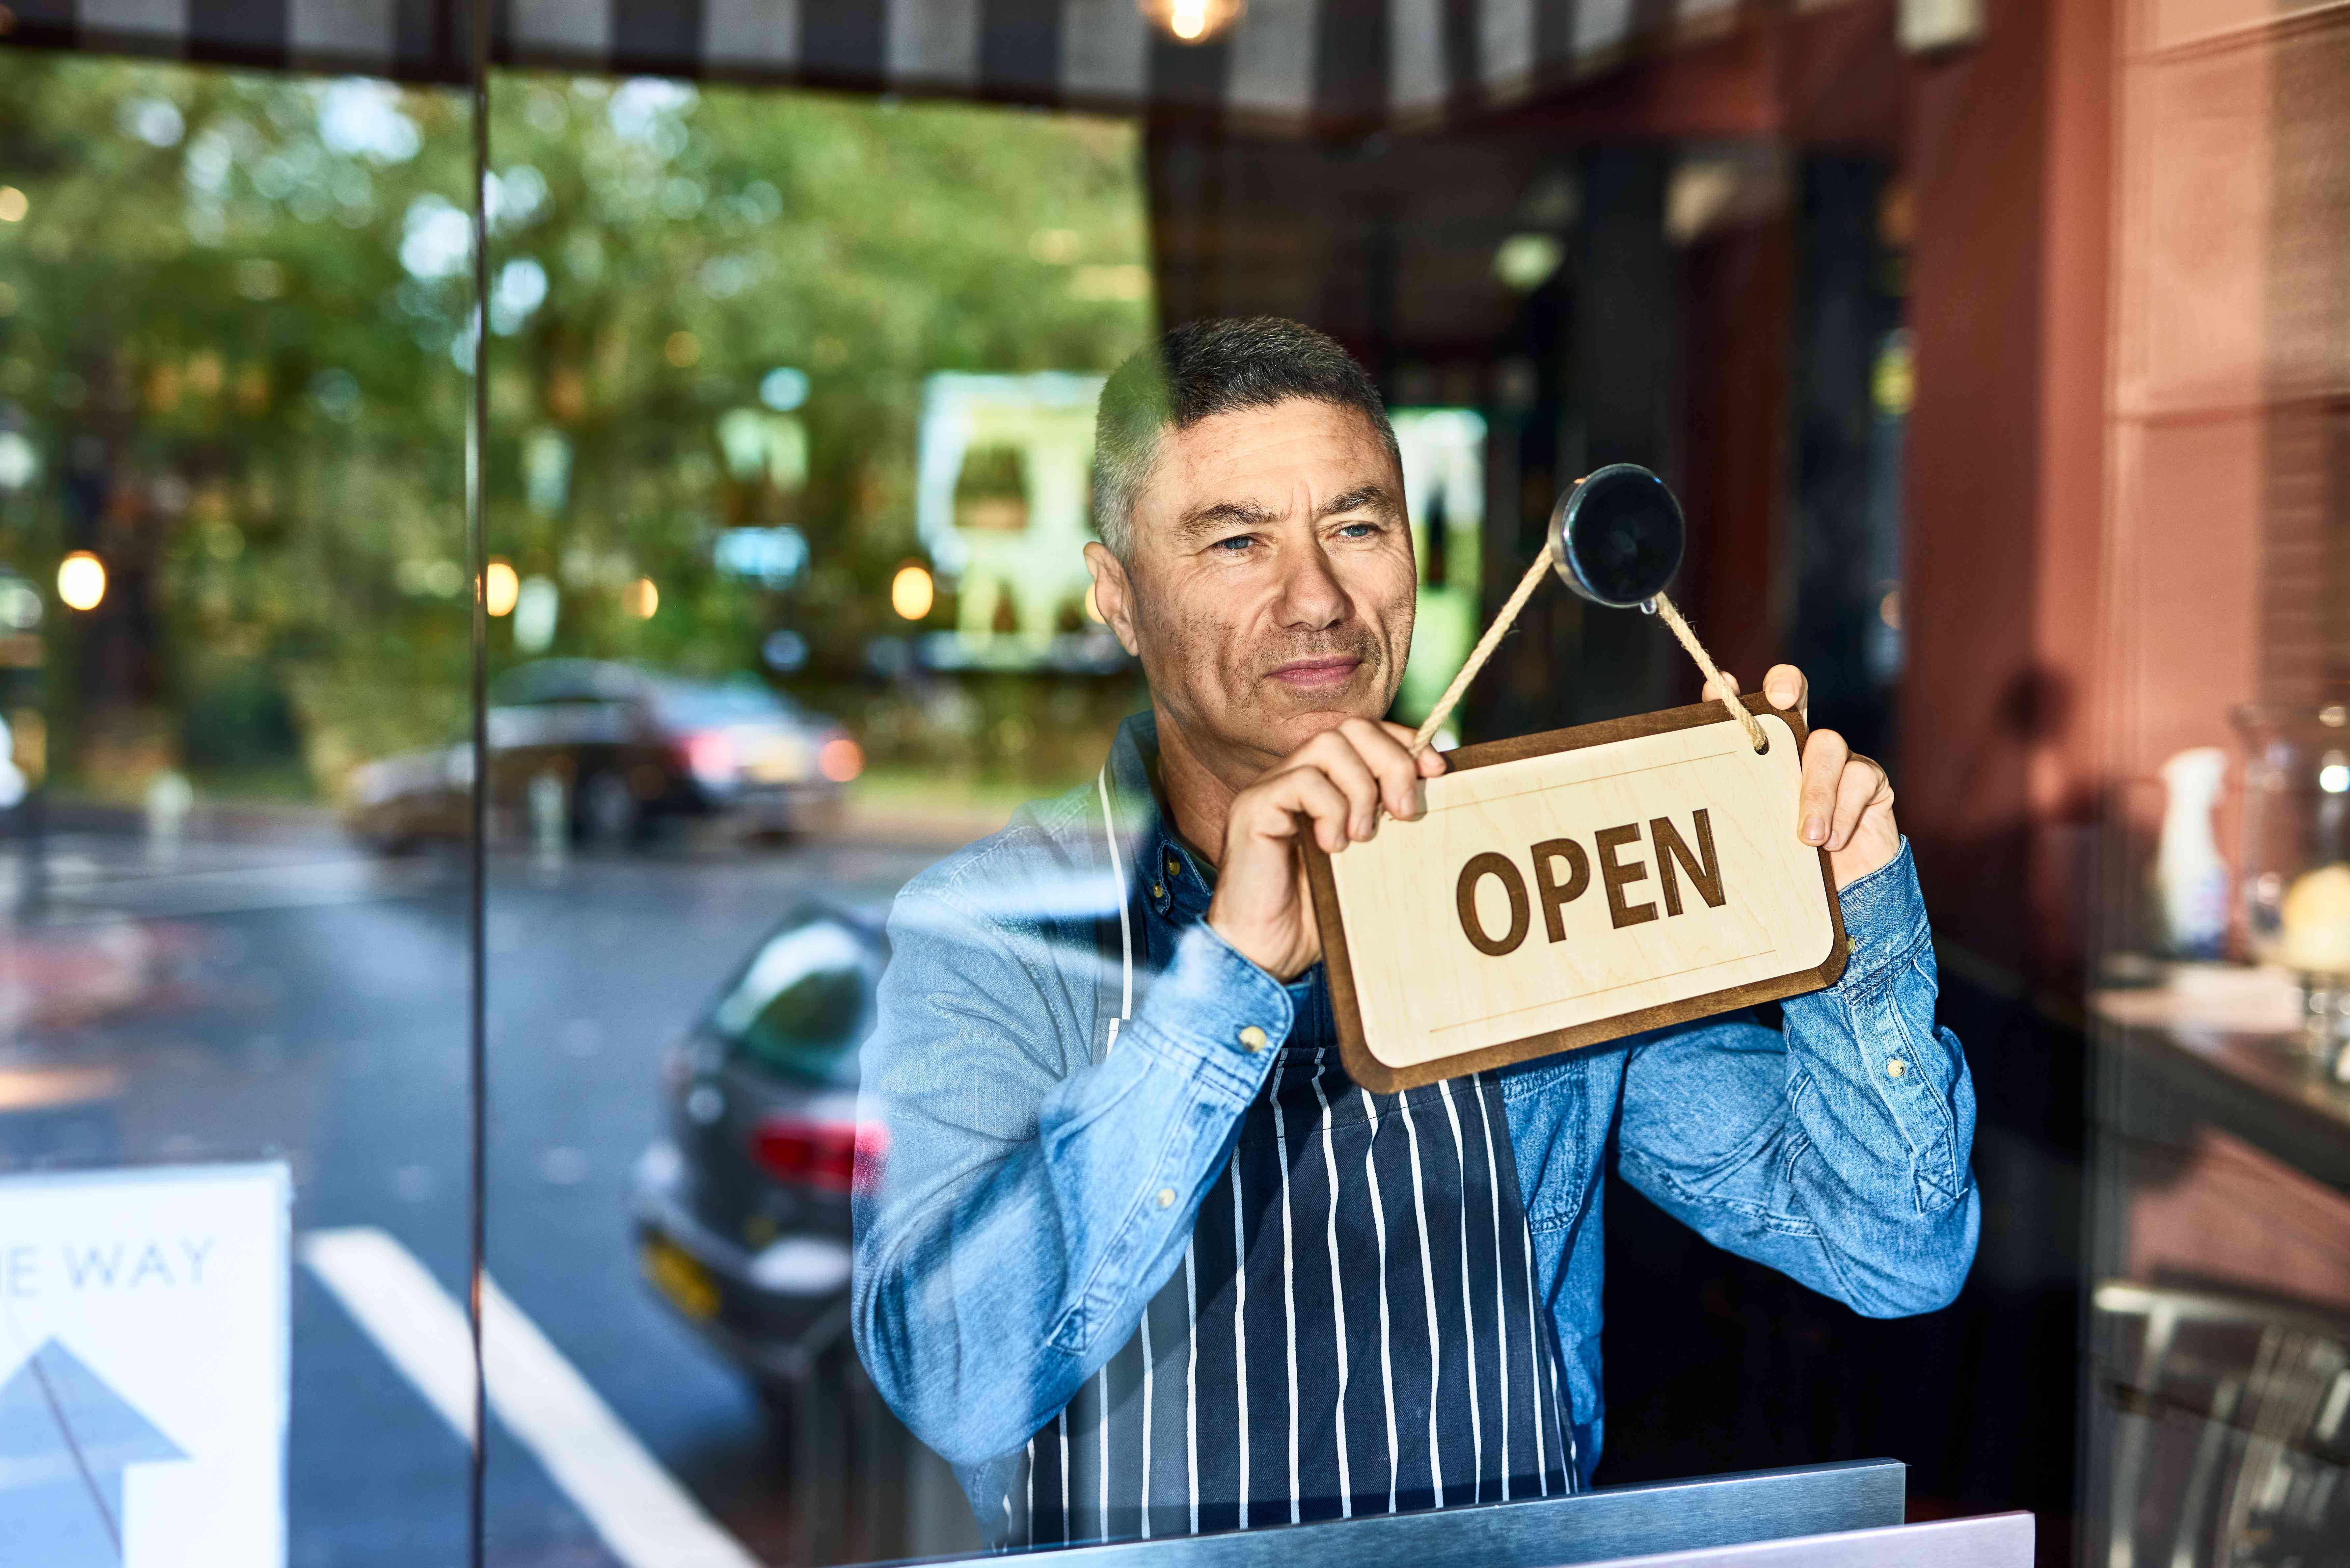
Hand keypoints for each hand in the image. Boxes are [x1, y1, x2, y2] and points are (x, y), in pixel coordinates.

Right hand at [1207, 718, 1448, 980]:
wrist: (1267, 952)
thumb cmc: (1320, 912)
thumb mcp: (1371, 860)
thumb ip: (1391, 823)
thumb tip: (1439, 792)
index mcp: (1328, 782)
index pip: (1369, 733)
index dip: (1405, 743)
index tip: (1437, 772)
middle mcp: (1298, 775)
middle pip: (1352, 728)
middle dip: (1391, 762)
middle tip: (1405, 813)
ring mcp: (1273, 788)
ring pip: (1328, 746)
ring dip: (1360, 788)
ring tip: (1364, 836)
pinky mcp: (1254, 807)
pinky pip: (1302, 782)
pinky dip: (1329, 809)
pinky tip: (1332, 846)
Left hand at [1702, 664, 1898, 889]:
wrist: (1842, 891)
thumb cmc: (1789, 860)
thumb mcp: (1754, 832)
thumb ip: (1731, 800)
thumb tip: (1695, 777)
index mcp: (1766, 753)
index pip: (1748, 711)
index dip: (1730, 693)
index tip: (1721, 684)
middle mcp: (1800, 744)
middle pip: (1795, 694)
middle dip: (1785, 686)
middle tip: (1781, 698)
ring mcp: (1838, 758)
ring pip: (1826, 746)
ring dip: (1815, 791)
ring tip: (1807, 837)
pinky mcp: (1870, 780)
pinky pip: (1860, 779)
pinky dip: (1842, 813)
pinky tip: (1831, 842)